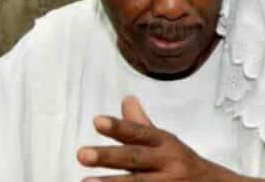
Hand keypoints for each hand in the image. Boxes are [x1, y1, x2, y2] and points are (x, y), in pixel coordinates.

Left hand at [77, 96, 264, 180]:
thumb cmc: (183, 165)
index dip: (119, 127)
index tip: (96, 121)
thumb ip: (141, 125)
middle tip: (81, 154)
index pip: (140, 132)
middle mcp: (168, 164)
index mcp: (165, 143)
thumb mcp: (166, 142)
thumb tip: (126, 99)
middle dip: (109, 157)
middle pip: (136, 159)